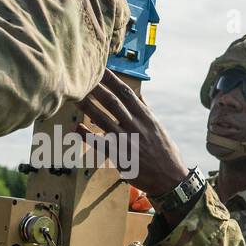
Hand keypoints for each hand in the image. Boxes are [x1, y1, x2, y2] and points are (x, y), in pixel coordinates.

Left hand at [79, 70, 187, 197]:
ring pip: (103, 119)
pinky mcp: (120, 156)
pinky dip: (87, 135)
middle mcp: (136, 125)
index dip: (112, 80)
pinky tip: (76, 127)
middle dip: (97, 88)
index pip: (126, 93)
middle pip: (113, 102)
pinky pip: (100, 143)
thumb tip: (139, 96)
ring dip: (88, 107)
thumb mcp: (158, 128)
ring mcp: (127, 140)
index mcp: (146, 116)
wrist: (170, 177)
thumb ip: (146, 111)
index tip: (101, 68)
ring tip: (75, 96)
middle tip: (83, 76)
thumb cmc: (165, 152)